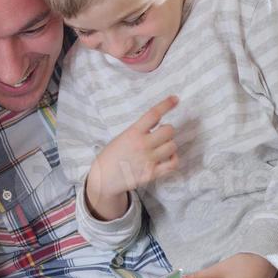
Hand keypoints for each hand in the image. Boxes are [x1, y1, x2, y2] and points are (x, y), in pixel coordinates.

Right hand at [86, 95, 178, 219]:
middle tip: (160, 135)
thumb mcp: (121, 137)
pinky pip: (173, 164)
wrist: (103, 179)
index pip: (153, 114)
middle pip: (169, 131)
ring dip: (169, 144)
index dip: (166, 104)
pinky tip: (167, 157)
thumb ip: (138, 129)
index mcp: (132, 133)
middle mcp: (142, 145)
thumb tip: (157, 120)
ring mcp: (148, 160)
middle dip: (167, 130)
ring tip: (160, 147)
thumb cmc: (111, 157)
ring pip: (172, 146)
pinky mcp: (152, 174)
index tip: (175, 99)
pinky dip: (173, 158)